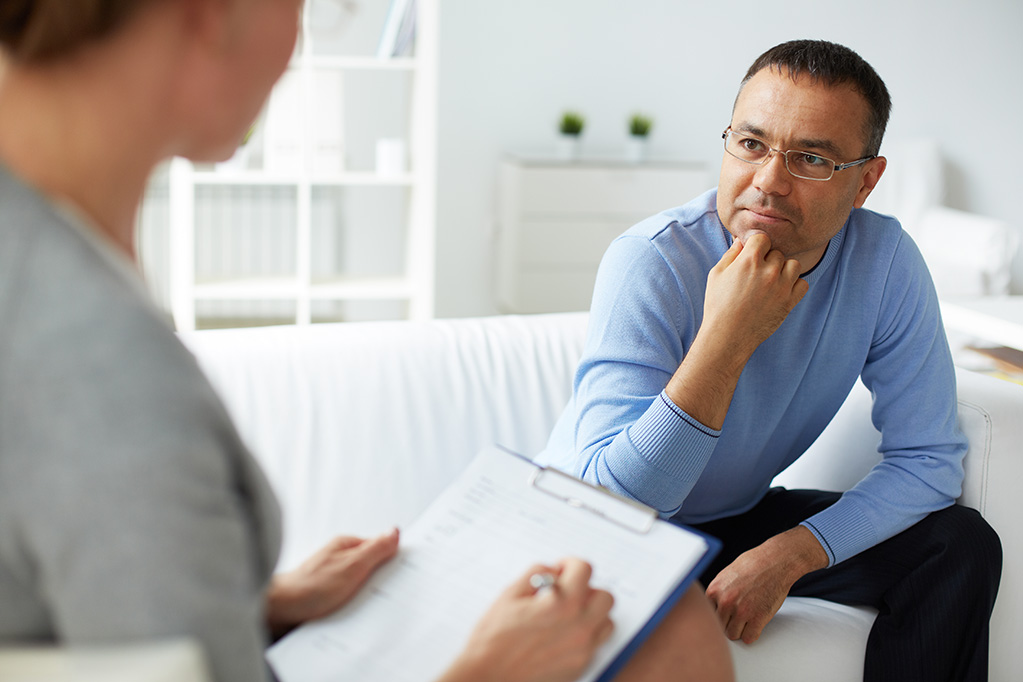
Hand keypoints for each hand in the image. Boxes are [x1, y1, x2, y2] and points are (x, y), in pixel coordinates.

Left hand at [265, 528, 399, 637]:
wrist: (280, 610)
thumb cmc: (311, 586)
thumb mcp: (352, 565)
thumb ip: (376, 549)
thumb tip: (395, 531)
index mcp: (347, 546)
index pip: (380, 547)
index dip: (393, 559)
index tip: (404, 572)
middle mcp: (339, 558)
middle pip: (371, 566)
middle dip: (380, 580)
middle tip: (386, 593)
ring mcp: (332, 575)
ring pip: (359, 584)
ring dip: (365, 595)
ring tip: (367, 605)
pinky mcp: (325, 593)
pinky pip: (347, 597)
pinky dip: (352, 604)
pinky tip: (353, 612)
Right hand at [438, 558, 614, 681]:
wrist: (489, 677)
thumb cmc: (493, 640)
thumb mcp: (510, 595)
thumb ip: (536, 574)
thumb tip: (553, 571)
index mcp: (561, 603)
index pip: (584, 569)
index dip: (570, 564)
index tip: (560, 570)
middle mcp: (578, 626)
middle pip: (604, 595)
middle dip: (587, 588)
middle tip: (567, 592)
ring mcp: (582, 649)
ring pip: (606, 621)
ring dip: (592, 613)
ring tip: (569, 615)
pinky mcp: (580, 666)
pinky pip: (596, 643)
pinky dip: (587, 635)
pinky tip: (564, 635)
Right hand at [664, 234, 806, 429]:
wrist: (727, 336)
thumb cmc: (718, 305)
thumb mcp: (716, 275)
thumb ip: (731, 255)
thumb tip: (742, 241)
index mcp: (749, 260)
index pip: (762, 238)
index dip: (756, 245)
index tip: (752, 255)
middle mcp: (769, 270)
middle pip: (777, 252)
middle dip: (768, 259)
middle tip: (756, 274)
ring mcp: (782, 286)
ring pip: (793, 264)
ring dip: (784, 270)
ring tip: (771, 281)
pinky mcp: (790, 301)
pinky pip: (803, 284)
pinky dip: (794, 285)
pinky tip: (780, 291)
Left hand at [705, 526, 827, 643]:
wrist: (775, 562)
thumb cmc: (753, 564)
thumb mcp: (726, 575)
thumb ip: (718, 592)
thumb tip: (712, 606)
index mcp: (714, 590)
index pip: (708, 613)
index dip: (718, 613)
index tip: (724, 612)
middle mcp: (725, 602)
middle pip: (719, 625)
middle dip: (728, 622)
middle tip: (737, 616)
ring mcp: (741, 611)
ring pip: (732, 634)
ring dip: (739, 629)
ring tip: (746, 619)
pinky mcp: (758, 618)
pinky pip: (749, 638)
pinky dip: (752, 634)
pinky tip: (755, 624)